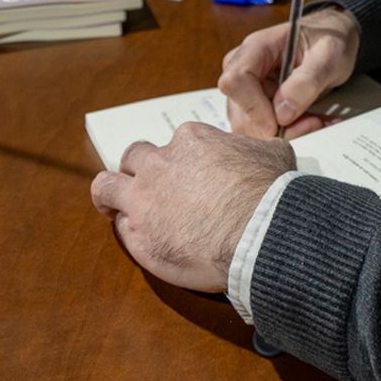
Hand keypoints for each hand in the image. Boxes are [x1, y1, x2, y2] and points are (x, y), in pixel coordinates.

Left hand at [90, 122, 296, 292]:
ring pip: (106, 186)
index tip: (192, 174)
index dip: (183, 159)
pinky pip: (121, 229)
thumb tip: (262, 151)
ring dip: (111, 194)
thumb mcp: (274, 154)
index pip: (175, 143)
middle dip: (139, 169)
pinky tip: (148, 240)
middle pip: (134, 157)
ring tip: (115, 206)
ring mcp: (144, 199)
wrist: (259, 231)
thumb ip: (256, 149)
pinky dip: (131, 232)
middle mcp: (161, 164)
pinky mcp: (138, 236)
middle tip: (151, 187)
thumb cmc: (270, 192)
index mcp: (191, 140)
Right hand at [218, 5, 361, 138]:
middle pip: (239, 109)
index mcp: (256, 47)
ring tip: (316, 120)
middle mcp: (245, 67)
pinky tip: (309, 122)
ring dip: (284, 132)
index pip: (235, 81)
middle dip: (274, 126)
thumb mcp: (329, 55)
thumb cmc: (330, 38)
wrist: (334, 39)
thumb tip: (282, 113)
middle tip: (312, 123)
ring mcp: (249, 87)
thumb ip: (307, 81)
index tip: (277, 124)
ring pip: (250, 125)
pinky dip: (288, 133)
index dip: (253, 107)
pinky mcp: (258, 103)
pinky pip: (263, 128)